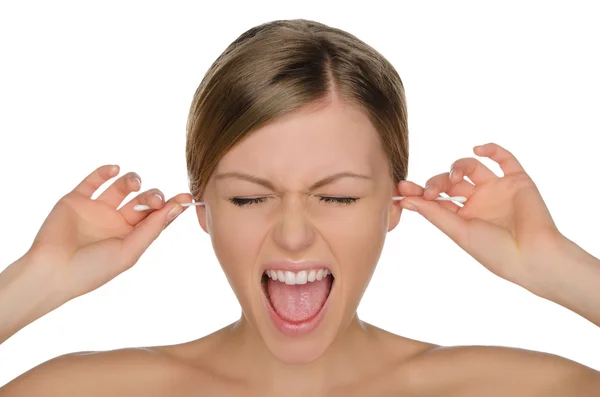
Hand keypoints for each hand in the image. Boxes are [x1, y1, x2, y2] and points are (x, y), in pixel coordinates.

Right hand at [27, 164, 191, 302]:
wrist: (51, 271)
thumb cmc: (92, 269)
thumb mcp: (128, 252)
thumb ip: (150, 230)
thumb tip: (175, 209)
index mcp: (131, 237)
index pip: (156, 218)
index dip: (172, 206)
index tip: (187, 196)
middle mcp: (116, 221)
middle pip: (142, 200)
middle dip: (152, 196)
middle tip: (153, 199)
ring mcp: (96, 209)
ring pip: (121, 187)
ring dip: (132, 180)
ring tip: (134, 183)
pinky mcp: (76, 200)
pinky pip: (93, 181)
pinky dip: (105, 171)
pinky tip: (115, 169)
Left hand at [397, 142, 563, 291]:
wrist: (533, 256)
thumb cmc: (495, 252)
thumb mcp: (459, 232)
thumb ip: (434, 214)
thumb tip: (406, 201)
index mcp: (462, 217)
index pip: (436, 198)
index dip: (418, 192)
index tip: (401, 189)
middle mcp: (478, 201)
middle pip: (450, 181)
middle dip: (436, 182)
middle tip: (429, 191)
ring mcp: (496, 189)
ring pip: (471, 167)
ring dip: (457, 166)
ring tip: (453, 177)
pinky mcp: (517, 180)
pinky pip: (504, 158)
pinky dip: (491, 149)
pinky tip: (477, 149)